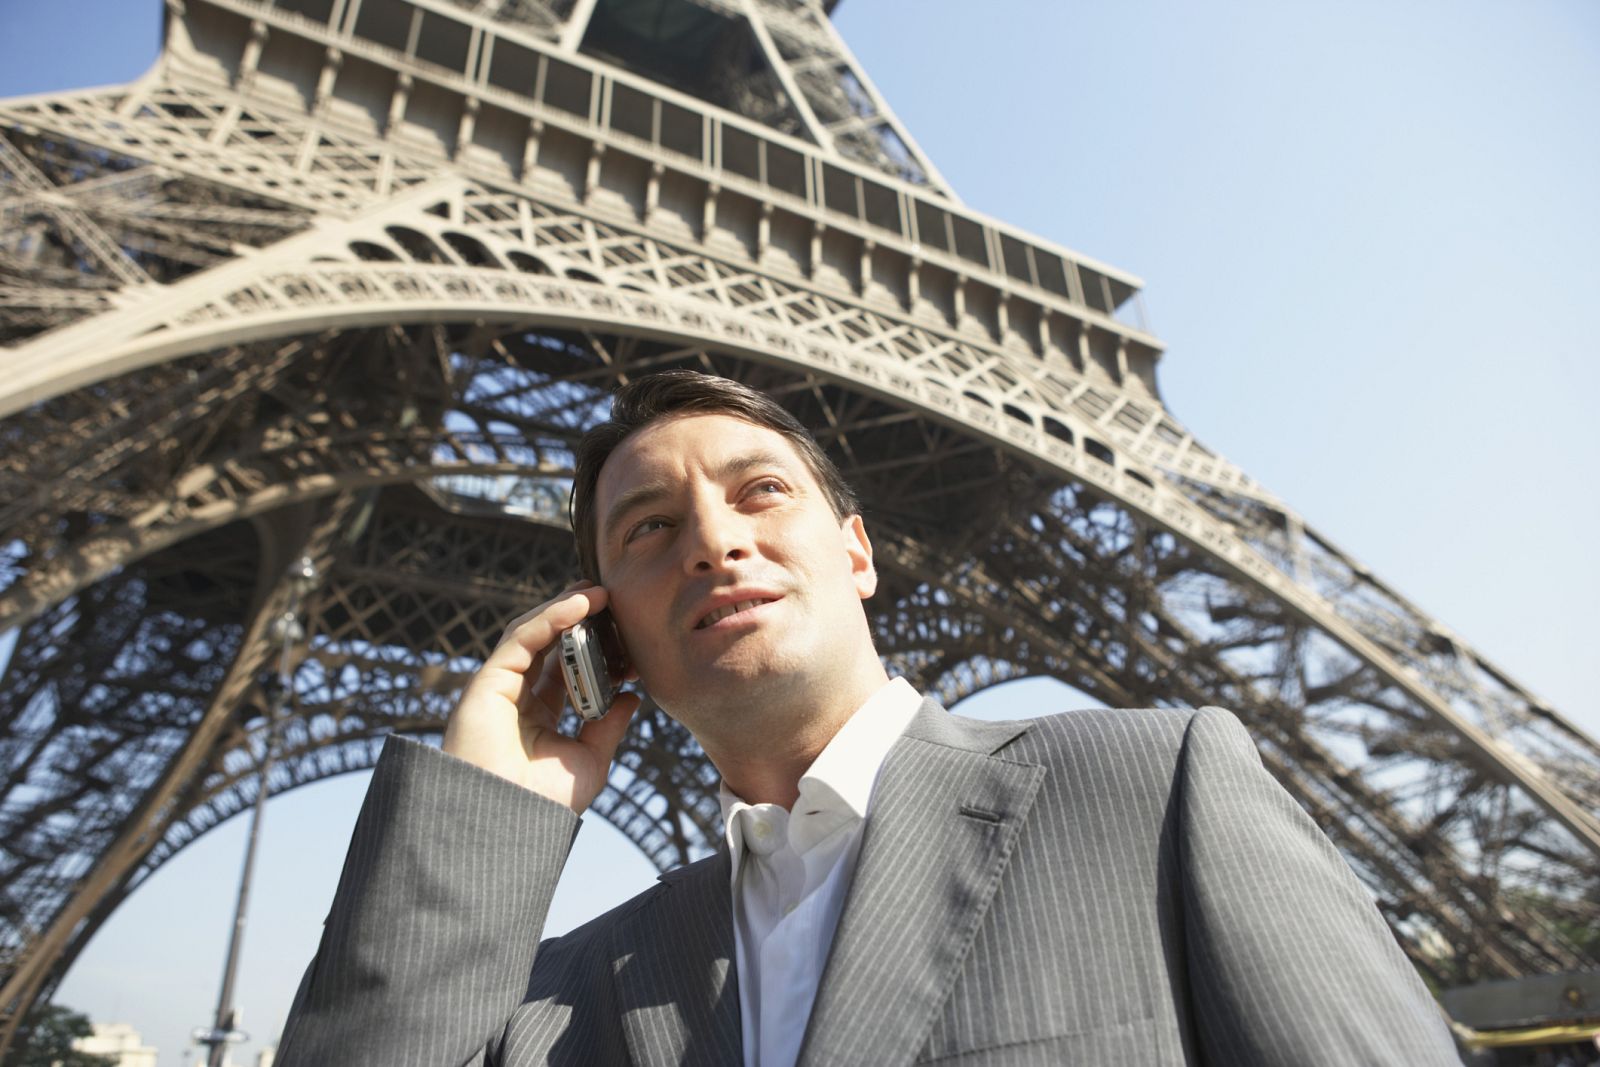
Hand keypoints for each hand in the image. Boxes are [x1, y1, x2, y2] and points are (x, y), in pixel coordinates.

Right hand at [442, 583, 640, 812]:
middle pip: (549, 646)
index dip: (595, 649)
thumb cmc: (543, 804)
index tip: (627, 636)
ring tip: (601, 592)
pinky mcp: (487, 681)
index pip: (566, 670)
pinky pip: (520, 638)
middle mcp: (516, 699)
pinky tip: (580, 605)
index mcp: (539, 718)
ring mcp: (500, 689)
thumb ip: (608, 727)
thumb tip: (632, 698)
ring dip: (566, 609)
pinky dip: (550, 617)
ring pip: (533, 634)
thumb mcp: (589, 761)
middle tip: (613, 600)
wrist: (507, 827)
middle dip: (579, 620)